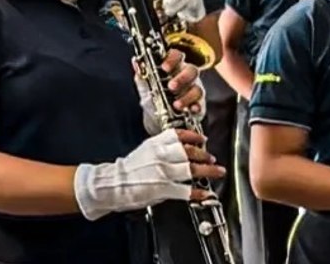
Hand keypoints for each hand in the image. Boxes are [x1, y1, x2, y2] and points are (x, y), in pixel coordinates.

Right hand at [73, 128, 224, 219]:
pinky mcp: (164, 188)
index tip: (201, 138)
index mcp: (154, 144)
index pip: (177, 135)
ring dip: (208, 170)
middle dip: (204, 154)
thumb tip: (177, 151)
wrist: (112, 184)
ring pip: (192, 168)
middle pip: (189, 151)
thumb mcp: (143, 151)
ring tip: (217, 171)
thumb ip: (160, 149)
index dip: (193, 136)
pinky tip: (205, 194)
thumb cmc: (126, 170)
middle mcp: (160, 156)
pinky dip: (198, 193)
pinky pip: (186, 190)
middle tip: (211, 157)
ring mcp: (163, 172)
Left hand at [135, 50, 204, 134]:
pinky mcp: (198, 104)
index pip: (177, 56)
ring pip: (197, 88)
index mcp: (173, 67)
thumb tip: (136, 61)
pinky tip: (191, 110)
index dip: (173, 59)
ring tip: (176, 105)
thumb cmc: (152, 97)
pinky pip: (201, 104)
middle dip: (182, 78)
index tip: (164, 67)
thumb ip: (141, 74)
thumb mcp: (144, 85)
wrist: (156, 119)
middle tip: (171, 87)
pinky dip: (196, 107)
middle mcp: (186, 76)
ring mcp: (193, 90)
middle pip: (192, 70)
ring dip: (187, 96)